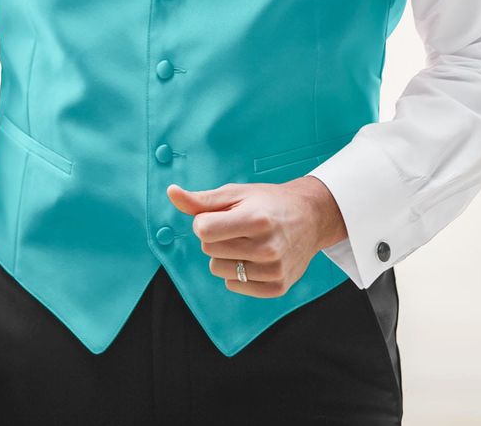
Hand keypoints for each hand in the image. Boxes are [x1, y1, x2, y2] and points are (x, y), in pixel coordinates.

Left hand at [166, 175, 346, 298]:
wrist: (310, 218)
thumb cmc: (267, 202)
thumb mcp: (236, 194)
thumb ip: (201, 199)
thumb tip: (170, 192)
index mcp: (256, 219)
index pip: (203, 230)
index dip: (205, 221)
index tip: (222, 215)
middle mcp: (267, 247)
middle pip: (208, 250)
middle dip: (216, 237)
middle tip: (239, 227)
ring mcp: (274, 270)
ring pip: (218, 269)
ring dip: (225, 256)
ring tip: (248, 242)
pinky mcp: (277, 287)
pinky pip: (233, 285)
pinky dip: (237, 272)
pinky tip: (256, 257)